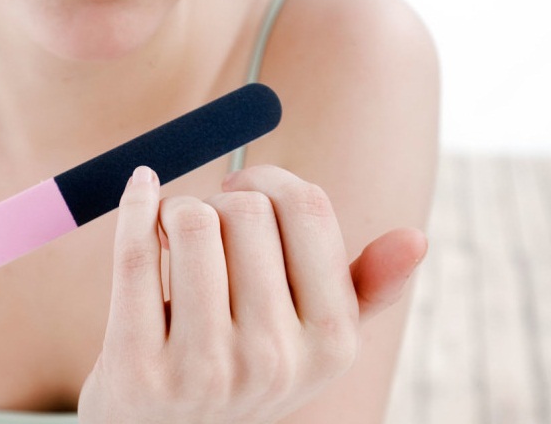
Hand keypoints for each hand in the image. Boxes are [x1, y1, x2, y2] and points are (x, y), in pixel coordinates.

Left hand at [78, 165, 425, 422]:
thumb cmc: (246, 364)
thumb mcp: (314, 339)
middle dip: (219, 200)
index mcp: (331, 342)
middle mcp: (274, 360)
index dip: (269, 180)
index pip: (307, 208)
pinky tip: (141, 189)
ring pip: (190, 222)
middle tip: (206, 224)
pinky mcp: (138, 369)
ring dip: (175, 210)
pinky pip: (134, 253)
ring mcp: (204, 369)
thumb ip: (364, 288)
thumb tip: (416, 238)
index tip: (242, 188)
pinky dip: (135, 203)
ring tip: (172, 236)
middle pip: (245, 211)